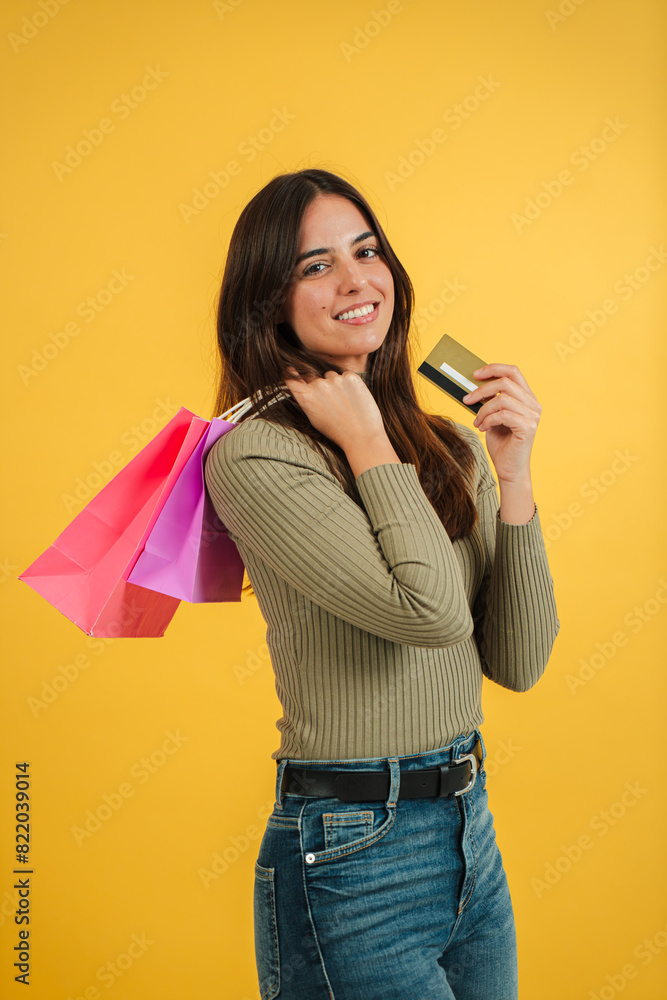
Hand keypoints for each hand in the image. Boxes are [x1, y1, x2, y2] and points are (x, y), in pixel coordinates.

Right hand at [283, 368, 387, 451]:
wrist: (362, 437)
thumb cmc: (337, 431)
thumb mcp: (313, 418)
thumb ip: (306, 399)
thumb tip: (302, 384)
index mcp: (306, 397)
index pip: (291, 377)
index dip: (291, 373)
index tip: (292, 370)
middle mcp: (318, 385)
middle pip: (313, 377)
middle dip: (319, 386)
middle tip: (331, 403)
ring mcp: (335, 380)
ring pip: (330, 376)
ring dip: (334, 384)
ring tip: (344, 403)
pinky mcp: (351, 377)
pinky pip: (345, 375)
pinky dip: (348, 384)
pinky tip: (353, 398)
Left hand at [462, 364, 540, 482]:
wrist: (509, 469)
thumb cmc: (501, 443)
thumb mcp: (493, 416)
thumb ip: (490, 400)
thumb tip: (474, 385)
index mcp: (527, 398)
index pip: (513, 372)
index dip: (493, 369)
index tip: (475, 374)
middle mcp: (533, 404)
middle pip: (505, 383)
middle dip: (481, 390)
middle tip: (467, 400)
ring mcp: (533, 415)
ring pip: (501, 399)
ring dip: (483, 410)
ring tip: (478, 422)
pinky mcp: (528, 427)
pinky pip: (502, 415)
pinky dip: (488, 420)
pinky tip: (483, 429)